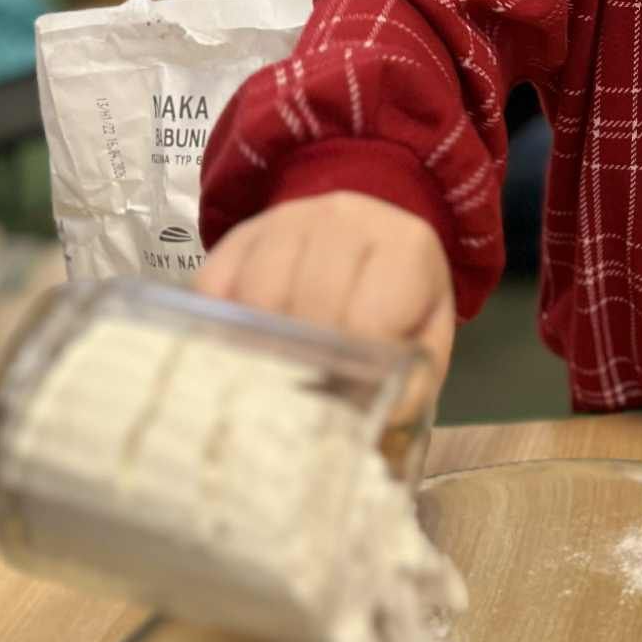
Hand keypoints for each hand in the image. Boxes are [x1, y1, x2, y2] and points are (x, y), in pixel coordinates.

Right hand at [196, 193, 456, 378]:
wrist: (371, 245)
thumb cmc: (401, 302)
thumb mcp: (424, 340)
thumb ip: (412, 382)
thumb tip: (377, 423)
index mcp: (405, 246)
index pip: (369, 316)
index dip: (355, 364)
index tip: (347, 394)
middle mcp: (347, 219)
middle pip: (310, 300)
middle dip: (307, 356)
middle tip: (306, 391)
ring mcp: (290, 219)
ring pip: (258, 292)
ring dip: (262, 342)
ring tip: (275, 373)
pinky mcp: (243, 232)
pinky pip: (216, 286)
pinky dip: (224, 325)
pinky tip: (246, 345)